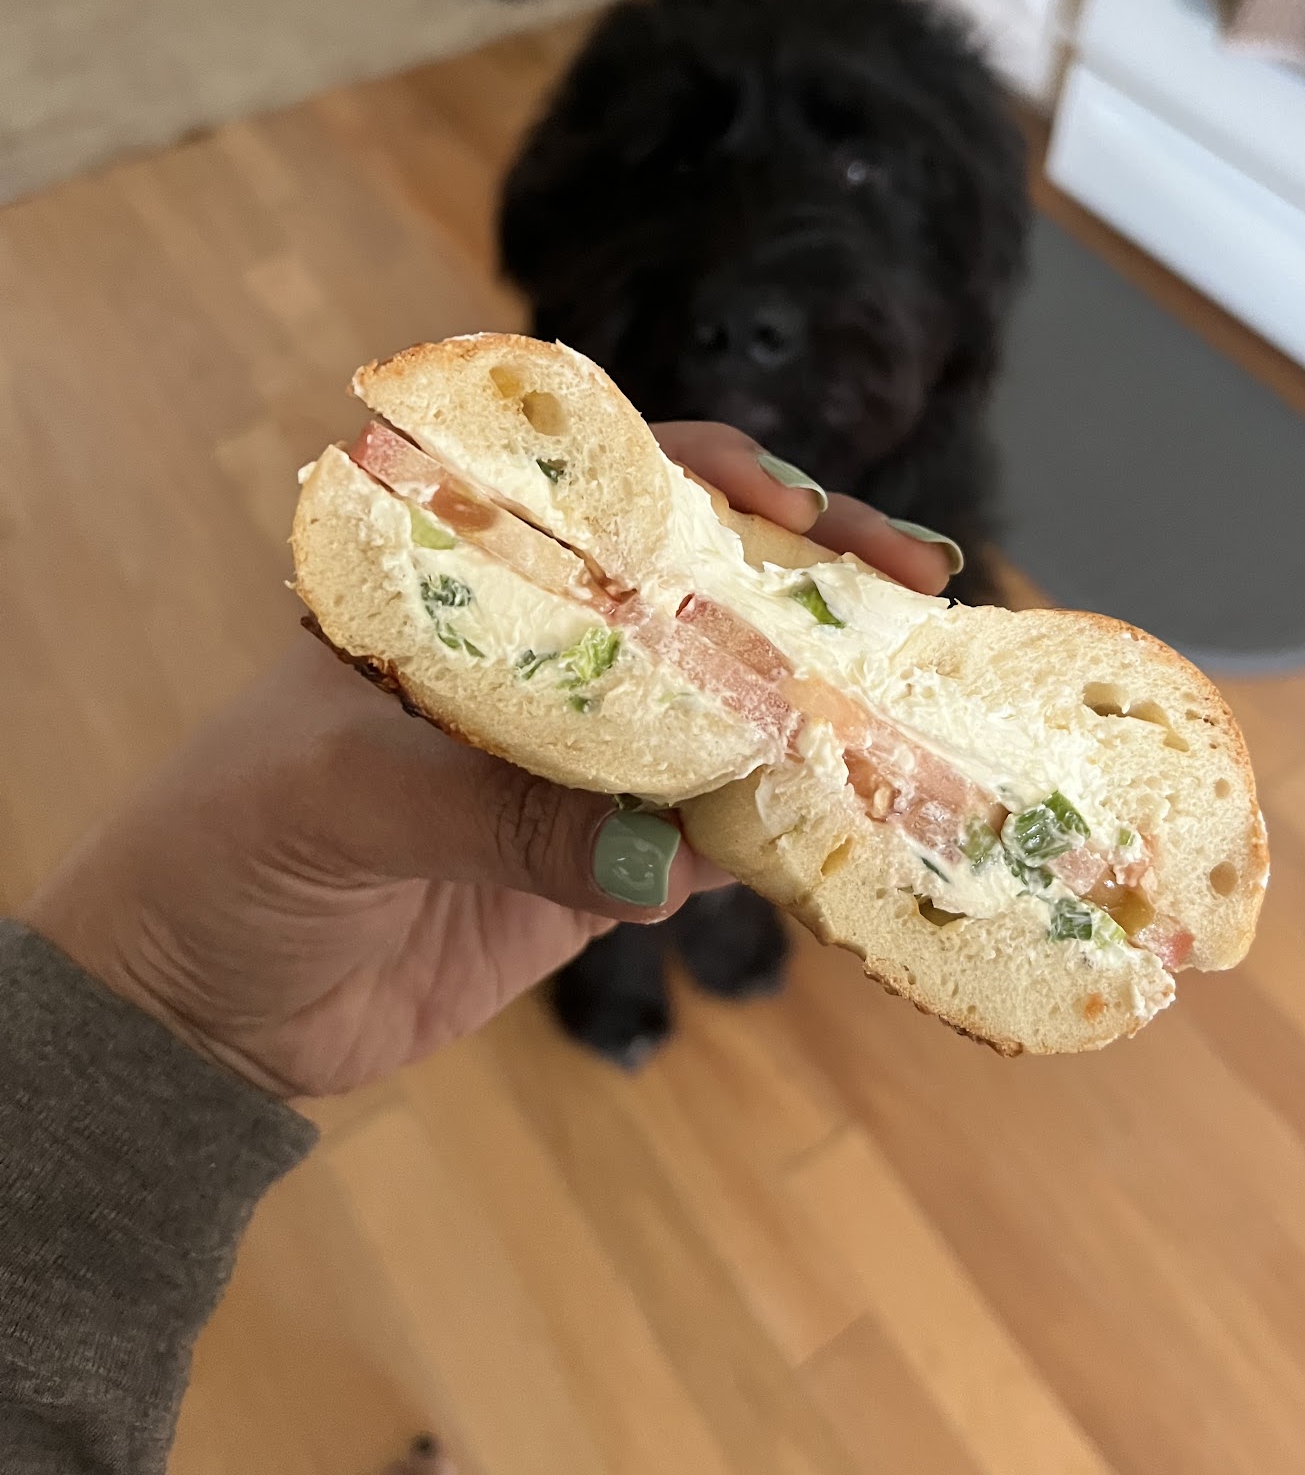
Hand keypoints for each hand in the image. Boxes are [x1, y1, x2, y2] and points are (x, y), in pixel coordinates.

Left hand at [24, 426, 956, 1099]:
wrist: (198, 1005)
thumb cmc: (229, 846)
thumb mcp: (336, 795)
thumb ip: (490, 814)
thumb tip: (658, 860)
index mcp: (463, 583)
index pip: (601, 497)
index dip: (707, 481)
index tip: (799, 503)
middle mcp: (539, 652)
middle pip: (694, 589)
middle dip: (806, 576)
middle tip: (915, 580)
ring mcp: (581, 759)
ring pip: (724, 709)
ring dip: (817, 700)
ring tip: (924, 689)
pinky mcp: (600, 866)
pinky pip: (711, 838)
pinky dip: (782, 831)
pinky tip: (853, 818)